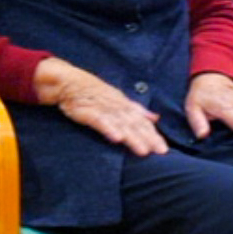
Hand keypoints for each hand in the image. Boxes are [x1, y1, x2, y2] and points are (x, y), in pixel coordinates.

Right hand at [37, 59, 163, 154]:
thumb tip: (155, 117)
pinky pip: (100, 121)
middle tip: (160, 151)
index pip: (142, 120)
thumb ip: (136, 109)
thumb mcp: (118, 98)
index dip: (153, 134)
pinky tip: (117, 138)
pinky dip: (109, 128)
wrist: (68, 82)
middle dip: (148, 138)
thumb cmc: (93, 91)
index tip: (163, 148)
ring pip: (121, 124)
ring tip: (142, 151)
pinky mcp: (88, 111)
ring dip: (132, 137)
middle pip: (135, 124)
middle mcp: (117, 106)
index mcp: (125, 104)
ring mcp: (103, 108)